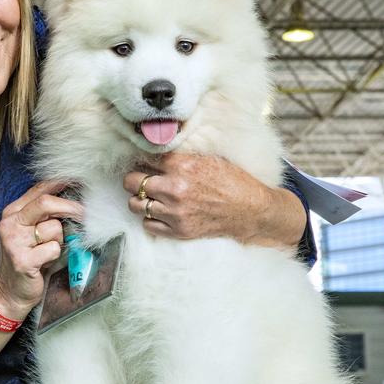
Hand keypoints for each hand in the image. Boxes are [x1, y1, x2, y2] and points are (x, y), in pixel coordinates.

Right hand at [0, 180, 83, 318]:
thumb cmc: (26, 258)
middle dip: (70, 207)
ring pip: (55, 229)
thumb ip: (44, 215)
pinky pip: (53, 249)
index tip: (79, 182)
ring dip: (59, 241)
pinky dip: (55, 256)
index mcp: (12, 213)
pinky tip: (45, 262)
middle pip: (46, 203)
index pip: (38, 190)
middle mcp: (11, 224)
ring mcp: (15, 241)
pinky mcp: (22, 260)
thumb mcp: (30, 232)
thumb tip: (73, 198)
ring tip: (48, 251)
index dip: (61, 184)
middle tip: (85, 213)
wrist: (9, 291)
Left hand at [124, 153, 304, 247]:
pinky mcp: (179, 230)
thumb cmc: (233, 182)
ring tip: (148, 197)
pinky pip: (148, 224)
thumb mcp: (209, 159)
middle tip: (138, 180)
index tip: (142, 163)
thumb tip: (155, 153)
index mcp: (183, 166)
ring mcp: (175, 212)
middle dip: (132, 179)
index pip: (146, 159)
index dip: (142, 160)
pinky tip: (159, 212)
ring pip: (135, 204)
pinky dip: (150, 218)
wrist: (251, 210)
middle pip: (132, 182)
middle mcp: (175, 188)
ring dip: (139, 200)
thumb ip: (181, 158)